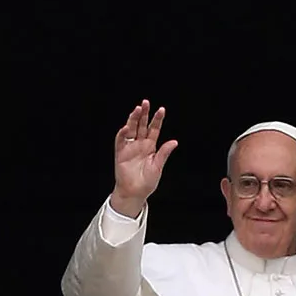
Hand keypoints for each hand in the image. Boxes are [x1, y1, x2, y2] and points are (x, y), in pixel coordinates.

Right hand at [110, 100, 177, 218]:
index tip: (161, 110)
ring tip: (137, 109)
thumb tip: (174, 141)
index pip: (154, 129)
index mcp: (150, 147)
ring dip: (134, 119)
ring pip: (132, 129)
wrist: (135, 193)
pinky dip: (123, 133)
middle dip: (144, 114)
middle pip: (142, 125)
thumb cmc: (147, 182)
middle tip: (146, 103)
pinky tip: (127, 127)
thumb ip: (164, 153)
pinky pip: (121, 140)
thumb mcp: (158, 167)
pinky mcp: (121, 153)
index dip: (157, 120)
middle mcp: (140, 144)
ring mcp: (130, 147)